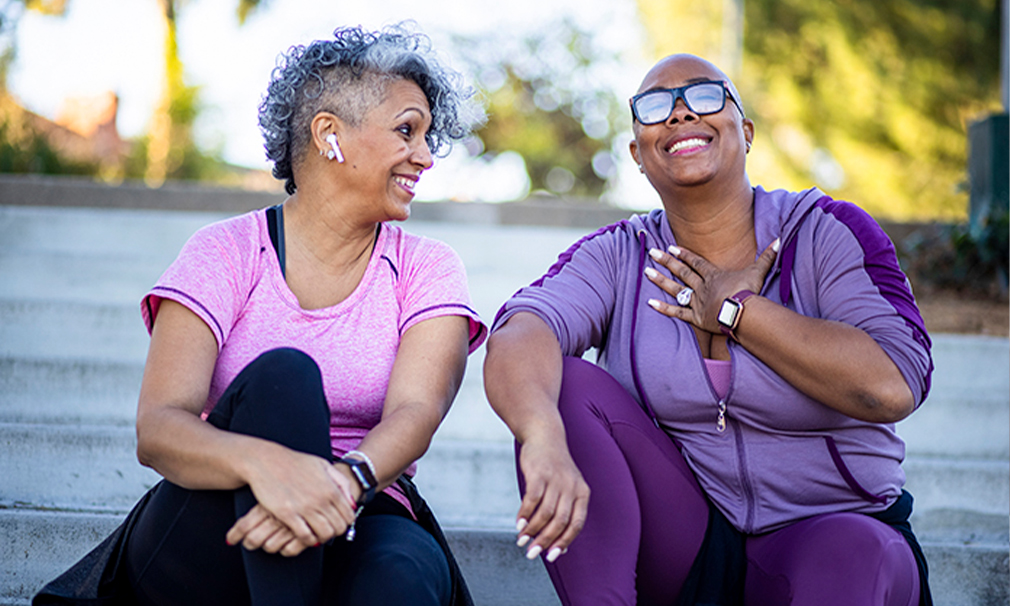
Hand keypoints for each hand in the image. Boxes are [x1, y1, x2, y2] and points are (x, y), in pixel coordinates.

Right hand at [230, 445, 358, 549]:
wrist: (266, 460)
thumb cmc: (294, 462)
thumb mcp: (323, 465)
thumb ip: (341, 482)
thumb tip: (352, 503)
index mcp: (331, 488)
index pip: (349, 516)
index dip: (346, 523)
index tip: (339, 523)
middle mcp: (321, 499)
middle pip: (338, 527)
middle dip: (335, 532)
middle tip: (328, 530)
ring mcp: (304, 507)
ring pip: (324, 534)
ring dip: (322, 537)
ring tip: (317, 534)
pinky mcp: (287, 514)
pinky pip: (304, 535)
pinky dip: (307, 539)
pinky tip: (304, 535)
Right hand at [514, 431, 589, 562]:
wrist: (545, 436)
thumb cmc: (555, 468)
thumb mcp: (567, 488)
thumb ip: (566, 514)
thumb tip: (561, 548)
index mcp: (582, 493)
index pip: (576, 524)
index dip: (564, 542)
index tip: (551, 556)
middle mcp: (571, 487)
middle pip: (560, 521)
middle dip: (544, 541)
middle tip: (532, 553)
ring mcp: (555, 479)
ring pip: (545, 513)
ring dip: (532, 530)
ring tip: (522, 540)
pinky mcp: (539, 473)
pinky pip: (532, 499)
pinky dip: (524, 515)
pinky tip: (518, 524)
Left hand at [644, 238, 778, 332]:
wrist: (742, 312)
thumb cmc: (749, 292)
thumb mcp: (758, 271)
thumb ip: (767, 256)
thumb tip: (779, 239)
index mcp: (714, 276)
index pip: (696, 263)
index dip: (683, 255)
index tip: (670, 247)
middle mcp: (702, 287)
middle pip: (681, 272)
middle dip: (666, 262)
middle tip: (651, 253)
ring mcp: (697, 302)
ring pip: (675, 290)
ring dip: (660, 280)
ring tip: (646, 271)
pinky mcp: (696, 318)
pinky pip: (677, 312)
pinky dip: (663, 308)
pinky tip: (650, 302)